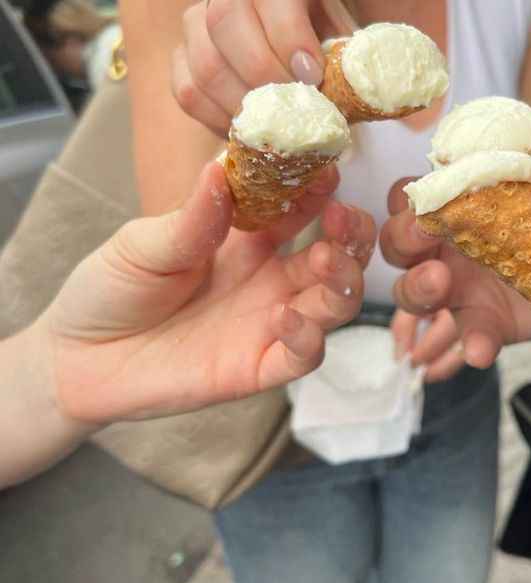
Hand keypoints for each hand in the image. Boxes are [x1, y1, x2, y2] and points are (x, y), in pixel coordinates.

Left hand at [39, 161, 375, 424]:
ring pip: (335, 303)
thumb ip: (191, 219)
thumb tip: (221, 168)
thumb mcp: (145, 244)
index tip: (325, 167)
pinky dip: (307, 337)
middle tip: (344, 216)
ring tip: (327, 259)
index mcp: (247, 242)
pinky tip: (284, 317)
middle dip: (352, 235)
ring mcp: (268, 324)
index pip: (300, 212)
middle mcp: (269, 280)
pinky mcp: (257, 368)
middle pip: (336, 257)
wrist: (78, 357)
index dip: (317, 190)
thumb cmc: (110, 290)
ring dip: (344, 279)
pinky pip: (304, 356)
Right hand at [172, 0, 357, 135]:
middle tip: (292, 105)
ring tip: (275, 125)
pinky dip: (219, 120)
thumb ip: (343, 53)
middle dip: (262, 72)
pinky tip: (251, 130)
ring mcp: (197, 25)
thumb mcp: (342, 38)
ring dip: (243, 103)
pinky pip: (188, 93)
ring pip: (203, 62)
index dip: (288, 36)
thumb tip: (351, 87)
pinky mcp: (182, 61)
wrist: (303, 58)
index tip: (313, 76)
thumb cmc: (329, 47)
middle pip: (224, 20)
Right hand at [380, 153, 530, 367]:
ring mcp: (457, 290)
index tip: (428, 203)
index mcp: (454, 209)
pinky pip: (466, 336)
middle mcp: (443, 248)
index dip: (410, 201)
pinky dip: (471, 344)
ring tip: (439, 284)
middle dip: (402, 240)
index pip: (412, 198)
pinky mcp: (482, 325)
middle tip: (424, 236)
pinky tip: (479, 350)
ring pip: (410, 294)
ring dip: (417, 288)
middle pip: (396, 244)